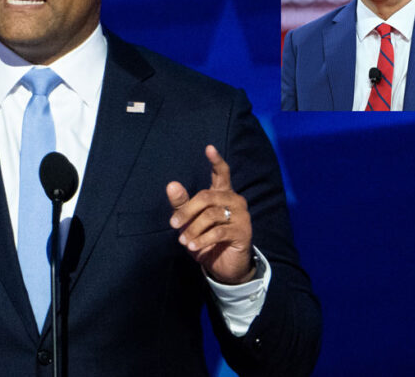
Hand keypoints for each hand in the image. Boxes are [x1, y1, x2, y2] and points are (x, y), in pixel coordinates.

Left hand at [167, 145, 254, 284]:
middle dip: (187, 211)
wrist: (223, 265)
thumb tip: (171, 184)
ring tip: (183, 241)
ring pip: (211, 215)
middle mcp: (234, 200)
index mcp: (223, 193)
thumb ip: (181, 203)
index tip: (208, 148)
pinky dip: (202, 239)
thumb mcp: (189, 221)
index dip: (216, 161)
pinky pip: (218, 232)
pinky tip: (192, 247)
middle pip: (206, 196)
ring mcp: (241, 216)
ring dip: (193, 229)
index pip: (221, 173)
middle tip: (173, 224)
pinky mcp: (243, 232)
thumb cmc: (205, 238)